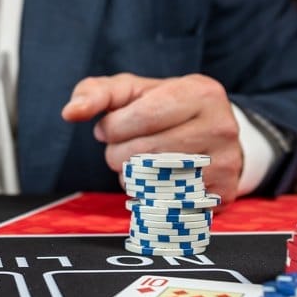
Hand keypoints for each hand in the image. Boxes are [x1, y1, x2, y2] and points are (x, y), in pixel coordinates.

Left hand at [61, 73, 243, 205]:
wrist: (214, 134)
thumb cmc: (164, 108)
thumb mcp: (133, 91)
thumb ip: (97, 94)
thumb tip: (70, 113)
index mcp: (200, 93)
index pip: (138, 118)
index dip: (113, 128)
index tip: (111, 127)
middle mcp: (221, 126)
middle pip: (142, 154)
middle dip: (118, 154)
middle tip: (124, 148)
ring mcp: (225, 163)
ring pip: (153, 183)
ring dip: (131, 177)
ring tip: (138, 164)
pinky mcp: (222, 194)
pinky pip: (167, 205)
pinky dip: (150, 197)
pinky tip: (155, 181)